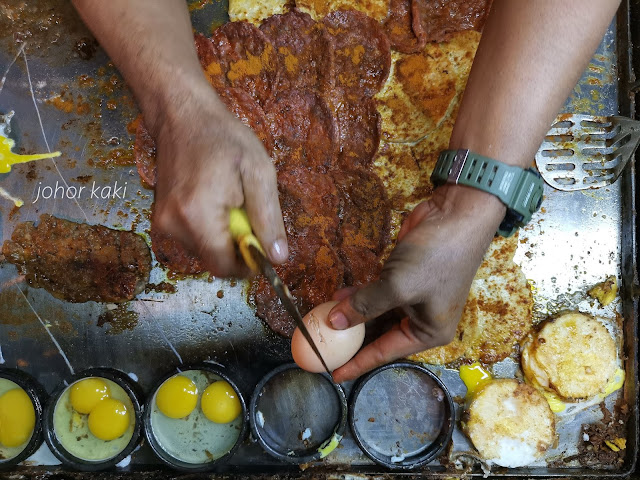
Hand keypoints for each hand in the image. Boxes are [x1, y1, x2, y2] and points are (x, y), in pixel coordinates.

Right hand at [150, 80, 287, 276]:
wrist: (182, 116)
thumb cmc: (225, 139)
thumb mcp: (259, 172)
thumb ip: (268, 218)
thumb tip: (278, 259)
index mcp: (198, 215)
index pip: (225, 267)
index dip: (249, 264)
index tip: (263, 244)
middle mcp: (174, 225)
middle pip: (215, 261)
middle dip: (238, 247)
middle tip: (247, 213)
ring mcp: (163, 223)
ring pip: (204, 252)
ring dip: (224, 238)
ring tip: (231, 202)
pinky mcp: (160, 219)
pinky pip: (193, 239)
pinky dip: (210, 230)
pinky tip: (216, 202)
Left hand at [328, 185, 504, 382]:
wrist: (457, 214)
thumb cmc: (435, 258)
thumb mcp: (398, 286)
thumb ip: (365, 305)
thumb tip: (333, 322)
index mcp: (428, 333)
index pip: (385, 353)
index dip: (358, 364)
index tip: (333, 375)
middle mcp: (420, 320)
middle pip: (379, 335)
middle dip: (352, 338)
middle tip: (323, 345)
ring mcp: (412, 298)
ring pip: (375, 313)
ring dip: (352, 314)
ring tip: (323, 319)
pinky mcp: (403, 278)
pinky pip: (376, 294)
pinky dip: (359, 296)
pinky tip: (339, 295)